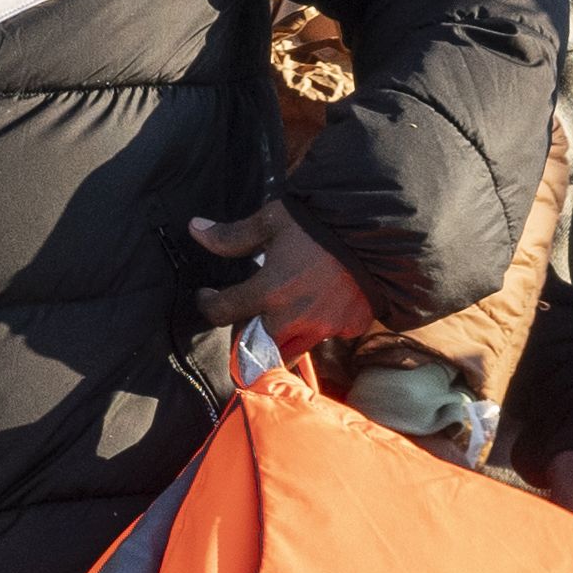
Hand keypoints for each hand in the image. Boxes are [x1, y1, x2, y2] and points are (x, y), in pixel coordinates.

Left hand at [186, 201, 367, 344]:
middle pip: (254, 346)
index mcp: (269, 291)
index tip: (207, 297)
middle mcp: (293, 317)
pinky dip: (315, 330)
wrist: (377, 229)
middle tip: (243, 318)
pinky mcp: (348, 327)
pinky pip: (324, 338)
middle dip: (242, 336)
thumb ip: (233, 236)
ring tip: (274, 323)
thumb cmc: (320, 223)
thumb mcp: (273, 220)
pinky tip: (315, 310)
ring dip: (276, 343)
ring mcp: (323, 327)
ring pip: (289, 352)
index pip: (223, 311)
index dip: (208, 304)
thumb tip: (195, 229)